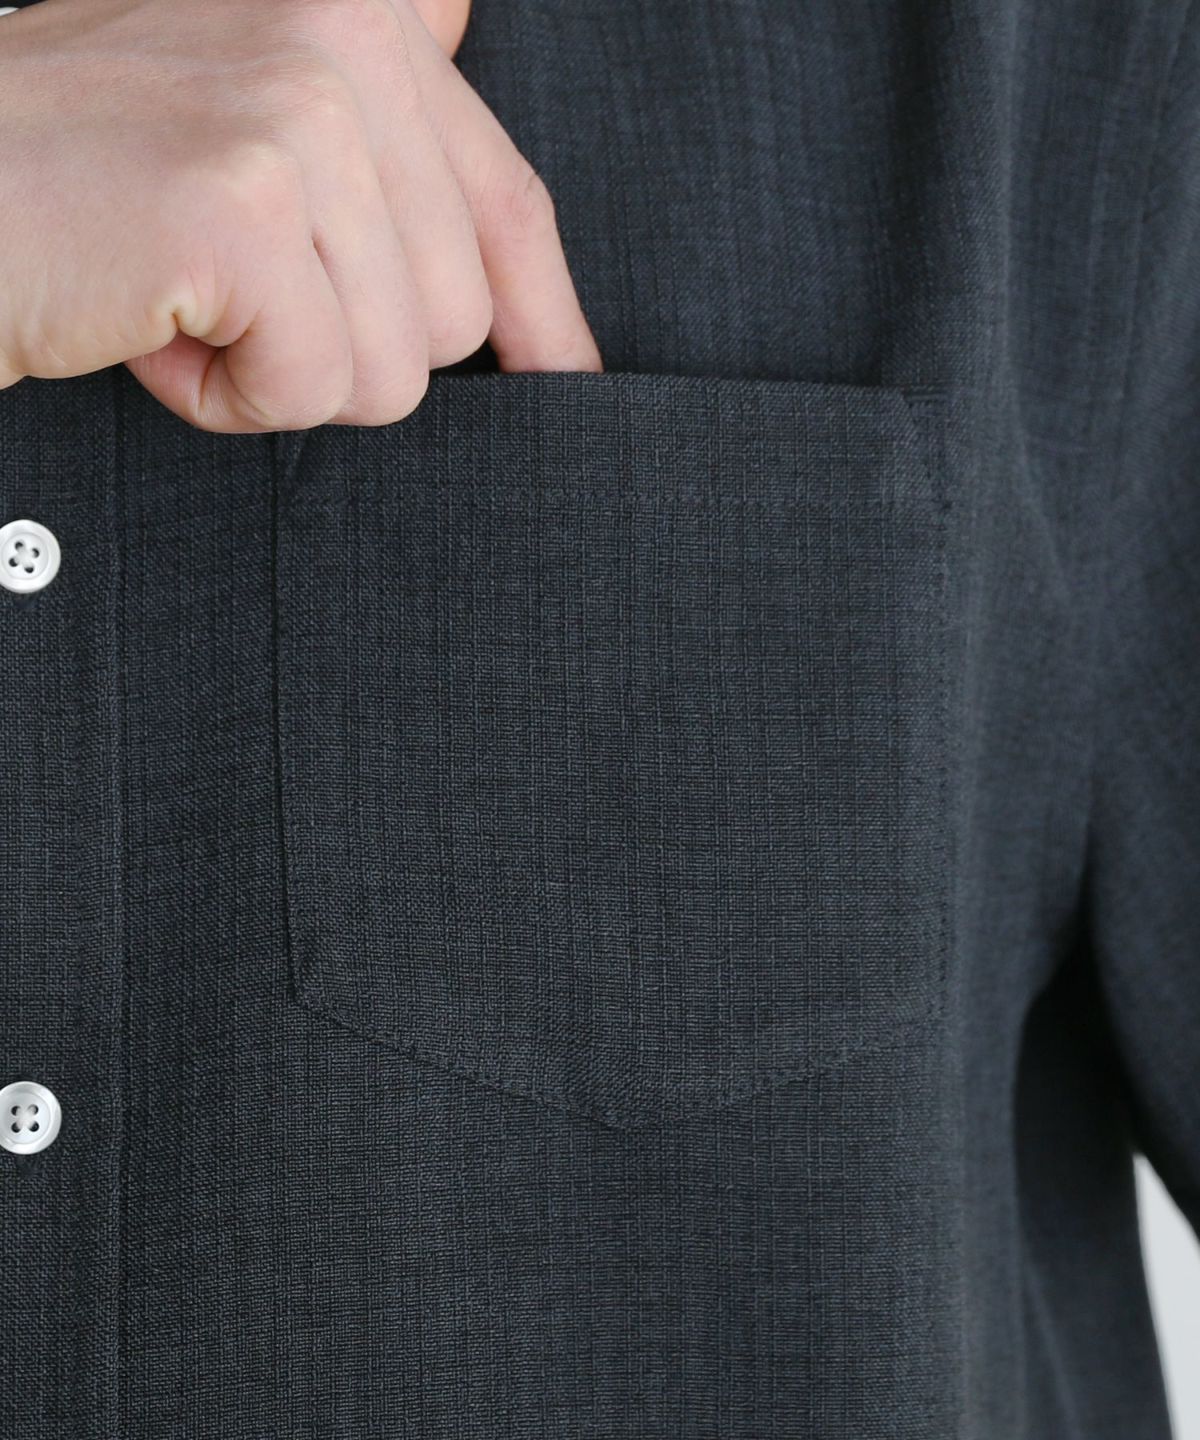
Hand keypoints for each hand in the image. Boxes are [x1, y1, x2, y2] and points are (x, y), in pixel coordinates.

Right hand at [0, 0, 600, 432]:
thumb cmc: (88, 176)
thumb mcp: (254, 120)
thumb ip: (384, 129)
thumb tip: (498, 169)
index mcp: (366, 11)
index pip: (510, 200)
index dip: (544, 315)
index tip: (562, 376)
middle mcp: (345, 32)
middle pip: (458, 311)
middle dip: (347, 344)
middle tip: (234, 291)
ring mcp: (295, 112)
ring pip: (399, 367)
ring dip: (285, 372)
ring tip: (189, 299)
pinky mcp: (242, 204)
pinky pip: (316, 387)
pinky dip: (229, 398)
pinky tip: (158, 329)